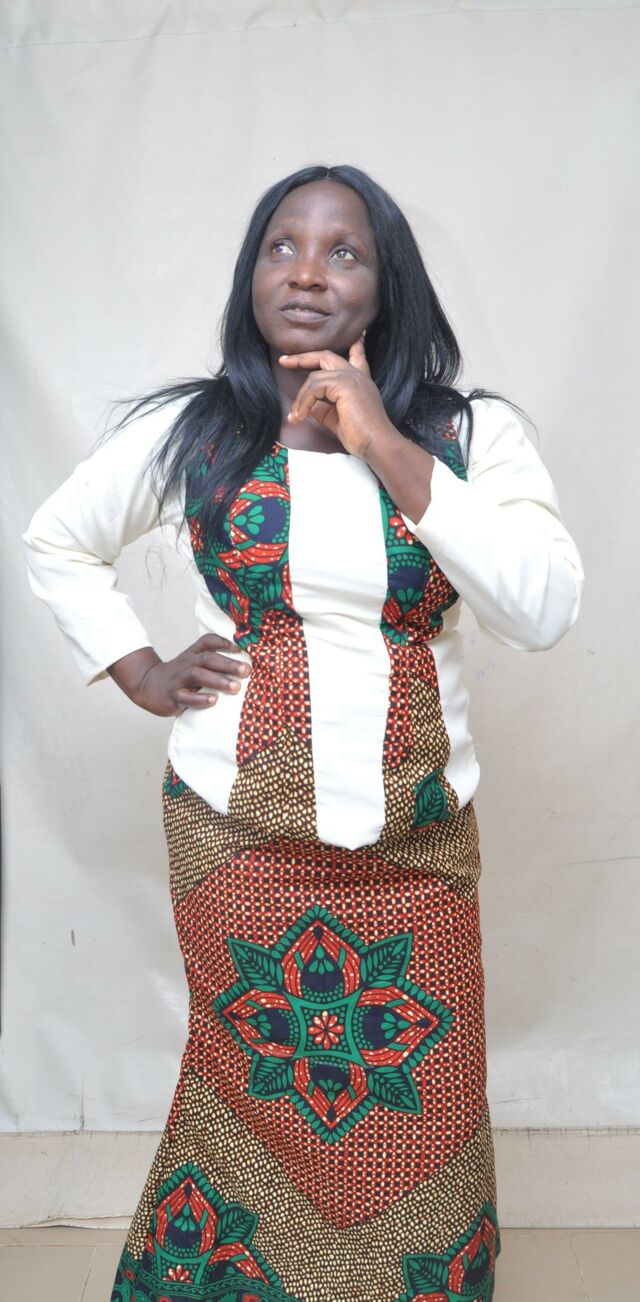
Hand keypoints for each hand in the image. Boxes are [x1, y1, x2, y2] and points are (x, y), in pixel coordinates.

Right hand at [108, 635, 250, 716]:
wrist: (149, 686)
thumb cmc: (180, 676)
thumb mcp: (193, 663)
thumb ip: (212, 662)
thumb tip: (243, 666)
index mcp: (193, 654)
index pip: (207, 642)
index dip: (223, 642)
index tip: (241, 648)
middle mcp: (186, 663)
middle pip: (207, 659)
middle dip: (228, 664)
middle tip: (246, 671)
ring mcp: (179, 679)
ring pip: (198, 675)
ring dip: (218, 680)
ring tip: (235, 687)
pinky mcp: (173, 696)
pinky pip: (186, 697)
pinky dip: (200, 699)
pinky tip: (214, 700)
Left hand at [279, 331, 393, 458]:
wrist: (375, 443)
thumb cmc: (360, 435)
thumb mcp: (336, 417)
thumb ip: (323, 407)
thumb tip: (308, 405)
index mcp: (359, 380)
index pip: (357, 355)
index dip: (356, 345)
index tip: (360, 334)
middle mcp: (356, 374)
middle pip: (326, 356)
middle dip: (303, 357)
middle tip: (284, 361)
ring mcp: (350, 377)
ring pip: (314, 377)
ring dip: (301, 398)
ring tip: (295, 416)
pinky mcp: (344, 384)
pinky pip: (314, 388)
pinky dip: (304, 402)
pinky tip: (300, 416)